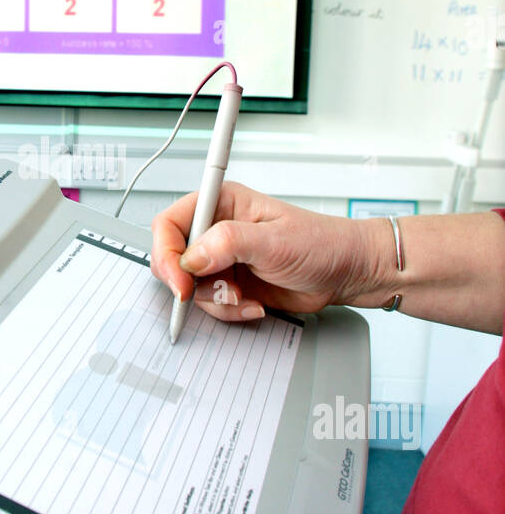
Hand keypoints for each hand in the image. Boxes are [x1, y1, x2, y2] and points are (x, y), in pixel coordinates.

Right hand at [151, 180, 377, 322]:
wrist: (345, 272)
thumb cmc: (320, 243)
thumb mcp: (274, 241)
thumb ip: (228, 243)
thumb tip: (191, 257)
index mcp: (221, 204)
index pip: (170, 223)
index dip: (167, 252)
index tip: (180, 279)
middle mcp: (217, 230)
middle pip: (173, 258)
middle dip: (190, 283)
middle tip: (217, 292)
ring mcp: (222, 259)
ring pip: (190, 287)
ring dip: (216, 300)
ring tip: (245, 297)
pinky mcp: (231, 283)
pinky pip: (210, 303)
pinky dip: (229, 310)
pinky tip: (254, 304)